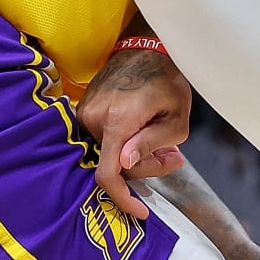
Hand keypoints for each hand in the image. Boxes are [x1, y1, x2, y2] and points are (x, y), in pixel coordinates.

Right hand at [75, 46, 191, 219]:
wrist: (146, 47)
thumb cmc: (168, 81)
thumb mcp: (175, 118)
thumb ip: (151, 145)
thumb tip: (124, 164)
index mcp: (118, 122)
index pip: (109, 174)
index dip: (123, 199)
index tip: (141, 212)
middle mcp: (94, 118)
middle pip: (115, 166)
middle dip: (145, 168)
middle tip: (173, 158)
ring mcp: (85, 112)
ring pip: (108, 153)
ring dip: (136, 155)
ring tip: (163, 142)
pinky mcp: (84, 109)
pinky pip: (103, 139)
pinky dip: (124, 143)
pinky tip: (146, 133)